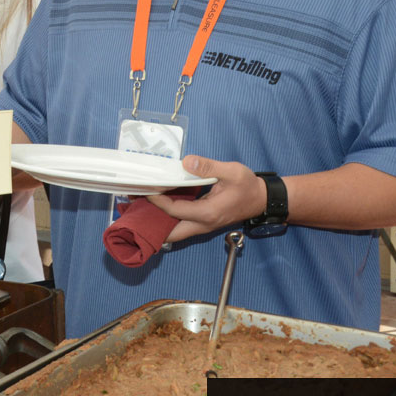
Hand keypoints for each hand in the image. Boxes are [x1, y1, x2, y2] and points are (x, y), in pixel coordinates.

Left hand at [145, 154, 266, 242]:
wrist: (261, 199)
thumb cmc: (249, 187)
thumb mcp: (232, 172)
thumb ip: (208, 167)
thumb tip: (186, 162)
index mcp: (207, 213)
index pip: (174, 210)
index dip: (157, 200)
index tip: (145, 189)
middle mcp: (203, 224)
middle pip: (170, 233)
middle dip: (150, 223)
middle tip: (134, 208)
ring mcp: (202, 226)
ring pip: (174, 232)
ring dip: (157, 222)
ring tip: (140, 206)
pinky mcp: (202, 222)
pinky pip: (180, 225)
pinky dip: (166, 218)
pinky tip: (157, 205)